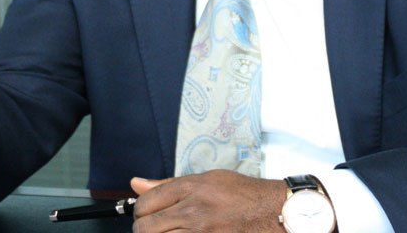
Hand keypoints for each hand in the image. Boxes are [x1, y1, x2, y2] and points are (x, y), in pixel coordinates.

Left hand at [131, 170, 286, 232]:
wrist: (271, 211)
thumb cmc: (241, 193)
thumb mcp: (206, 178)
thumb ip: (167, 184)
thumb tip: (135, 183)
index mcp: (190, 188)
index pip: (146, 202)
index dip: (140, 211)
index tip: (145, 214)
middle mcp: (192, 210)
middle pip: (146, 227)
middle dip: (143, 229)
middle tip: (151, 228)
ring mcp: (200, 232)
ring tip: (167, 232)